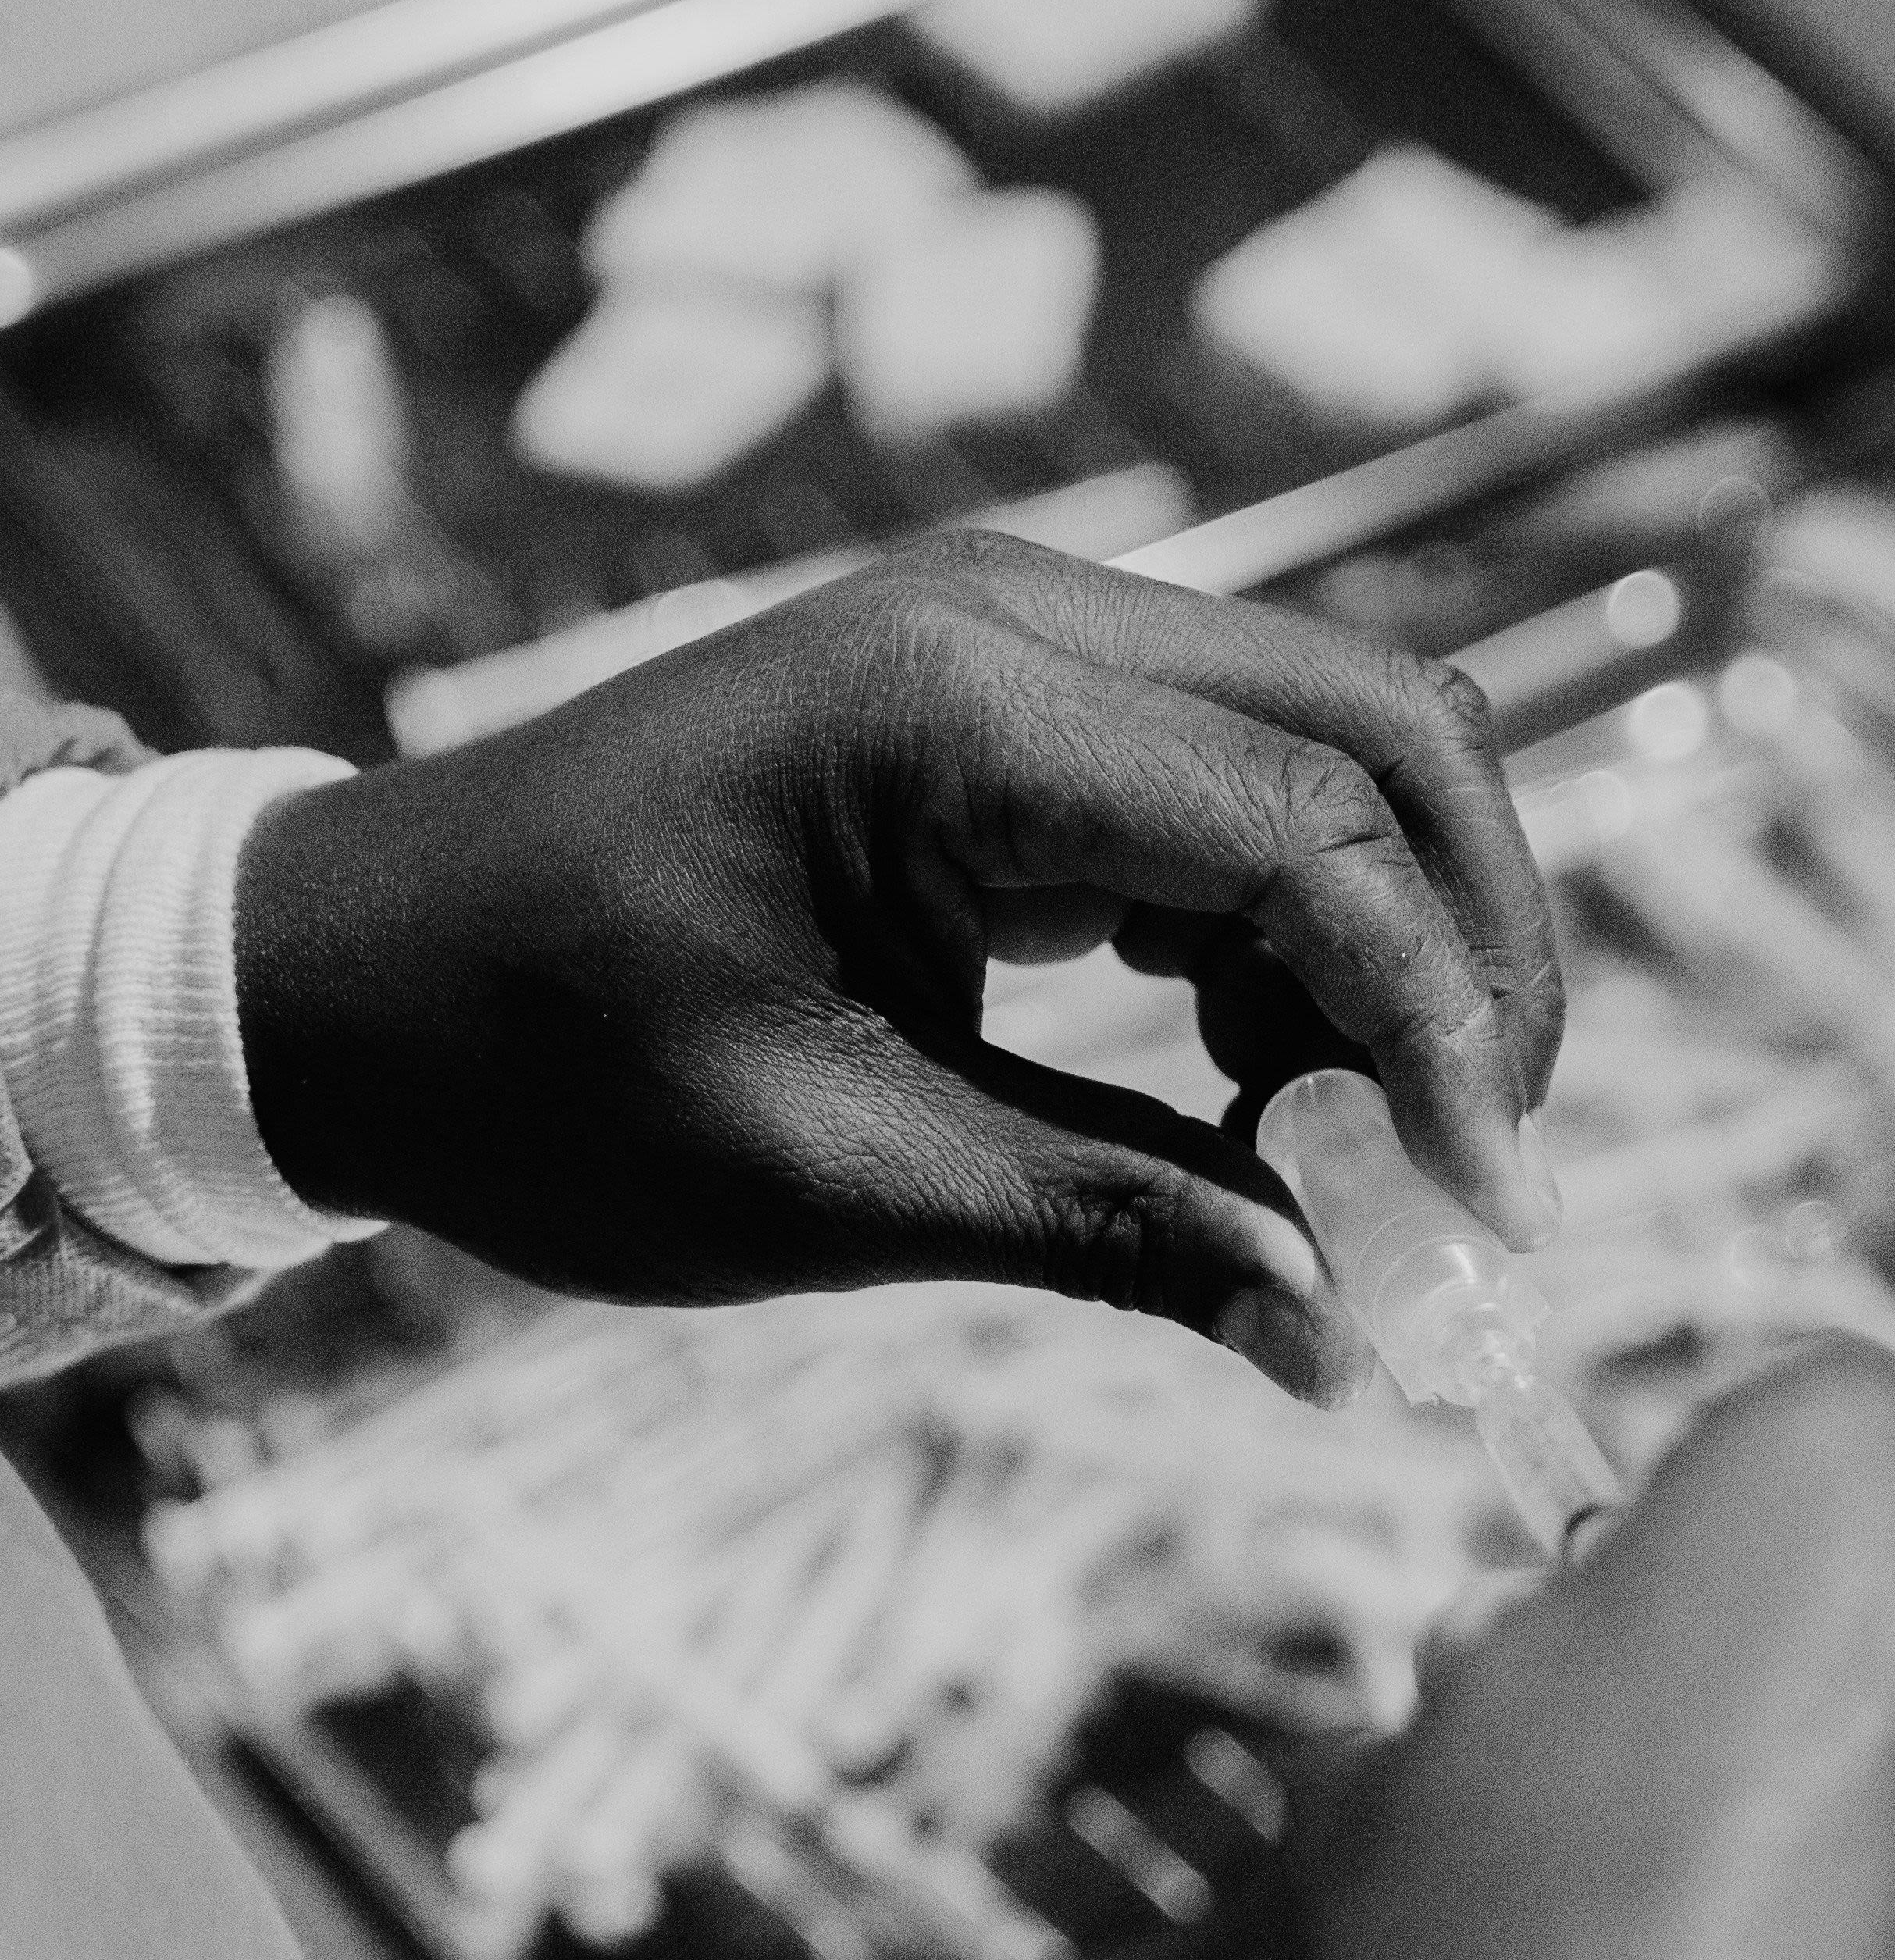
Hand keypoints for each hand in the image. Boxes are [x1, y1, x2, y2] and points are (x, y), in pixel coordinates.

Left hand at [236, 534, 1562, 1402]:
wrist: (341, 974)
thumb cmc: (538, 1076)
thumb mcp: (833, 1184)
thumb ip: (1115, 1237)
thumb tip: (1343, 1344)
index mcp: (954, 715)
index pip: (1319, 837)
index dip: (1442, 1033)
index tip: (1487, 1226)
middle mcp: (1016, 615)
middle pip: (1391, 735)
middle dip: (1476, 958)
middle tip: (1477, 1175)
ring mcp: (1019, 632)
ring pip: (1341, 746)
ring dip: (1396, 944)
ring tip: (1343, 1151)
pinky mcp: (1013, 695)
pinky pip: (1239, 780)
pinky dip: (1297, 931)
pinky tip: (1246, 1079)